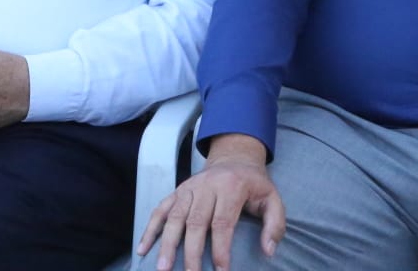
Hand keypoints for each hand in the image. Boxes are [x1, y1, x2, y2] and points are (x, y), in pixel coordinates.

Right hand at [137, 134, 283, 270]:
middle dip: (191, 252)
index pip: (223, 222)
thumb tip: (268, 251)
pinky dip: (150, 228)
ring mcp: (188, 188)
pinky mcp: (177, 191)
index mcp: (231, 188)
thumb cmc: (253, 184)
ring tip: (161, 267)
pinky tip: (143, 248)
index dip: (220, 249)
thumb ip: (274, 224)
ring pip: (174, 217)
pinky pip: (161, 209)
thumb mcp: (272, 199)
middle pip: (195, 222)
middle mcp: (206, 186)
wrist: (234, 157)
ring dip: (166, 243)